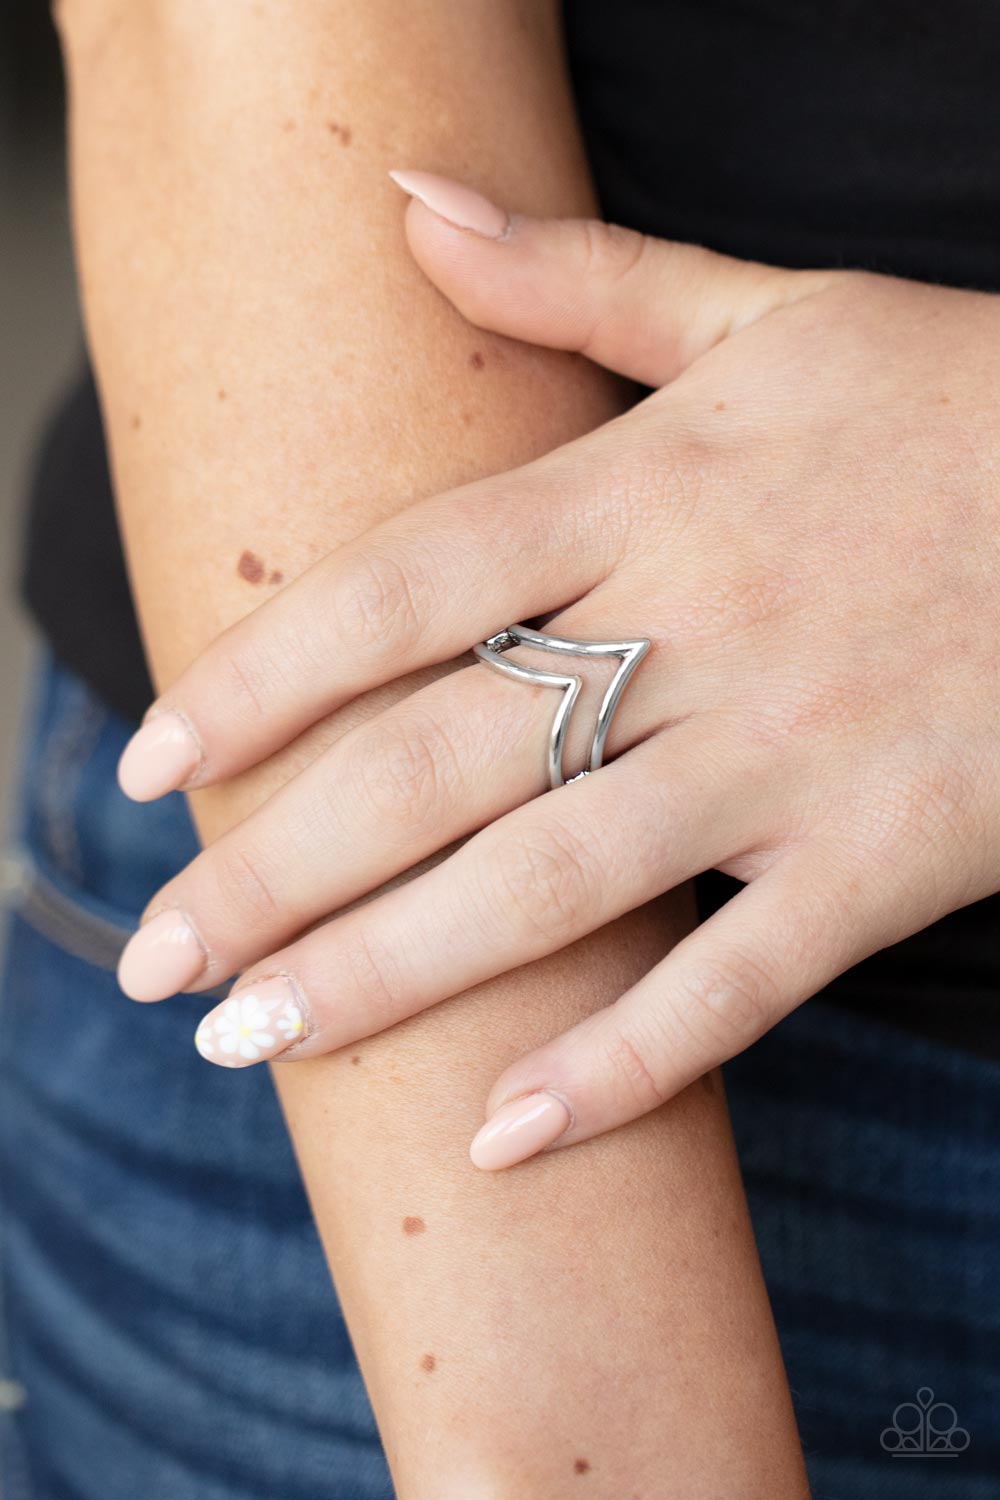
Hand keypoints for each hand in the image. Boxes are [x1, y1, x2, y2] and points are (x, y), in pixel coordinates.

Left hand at [116, 170, 999, 1167]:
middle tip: (159, 962)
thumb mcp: (764, 315)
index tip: (149, 762)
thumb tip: (409, 202)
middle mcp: (700, 626)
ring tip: (260, 1039)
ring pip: (557, 883)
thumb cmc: (950, 405)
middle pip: (441, 759)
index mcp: (648, 489)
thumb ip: (577, 274)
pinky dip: (628, 1066)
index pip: (403, 585)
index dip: (261, 676)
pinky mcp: (888, 856)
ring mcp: (794, 752)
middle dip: (277, 869)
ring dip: (394, 972)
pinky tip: (506, 1136)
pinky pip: (743, 982)